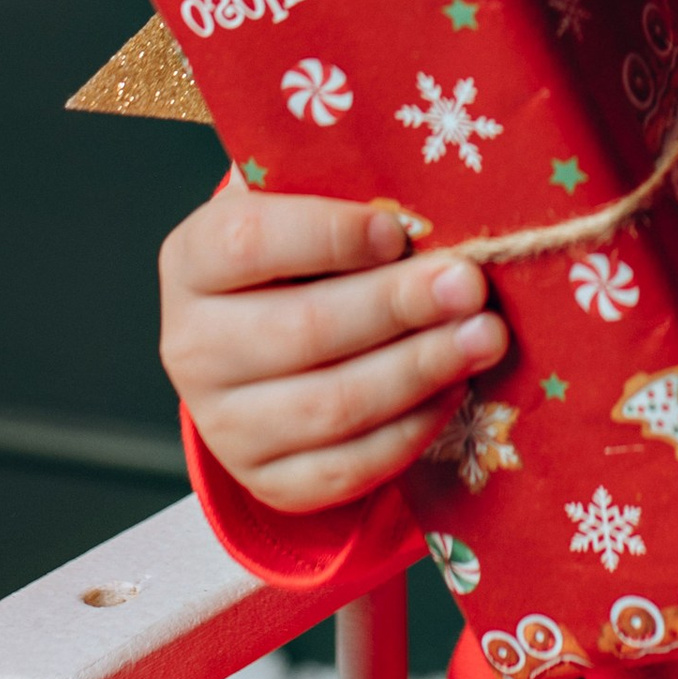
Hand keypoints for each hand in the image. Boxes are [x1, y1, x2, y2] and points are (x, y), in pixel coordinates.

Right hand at [160, 179, 509, 513]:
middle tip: (468, 286)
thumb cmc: (304, 259)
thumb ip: (351, 200)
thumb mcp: (309, 209)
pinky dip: (408, 431)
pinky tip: (453, 391)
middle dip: (398, 308)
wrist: (270, 339)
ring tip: (483, 338)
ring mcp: (223, 423)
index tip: (397, 231)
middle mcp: (194, 345)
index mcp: (194, 260)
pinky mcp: (265, 479)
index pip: (249, 243)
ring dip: (419, 371)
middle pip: (302, 331)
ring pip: (330, 407)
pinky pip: (344, 468)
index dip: (329, 236)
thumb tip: (427, 204)